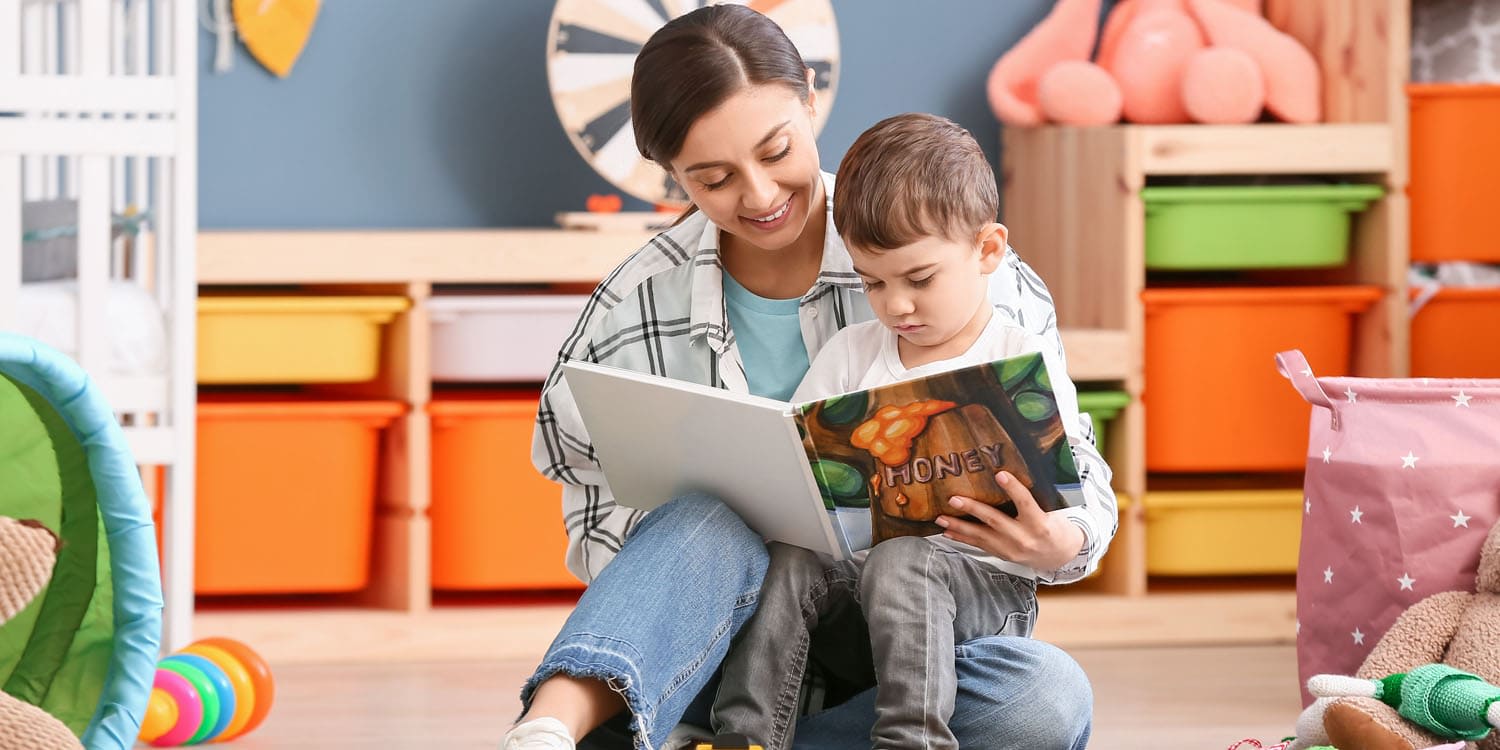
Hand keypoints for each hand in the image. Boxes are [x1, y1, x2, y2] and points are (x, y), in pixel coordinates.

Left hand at [935, 470, 1085, 571]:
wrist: (1058, 555)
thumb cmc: (1054, 527)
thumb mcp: (1051, 512)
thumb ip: (1033, 497)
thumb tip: (1010, 471)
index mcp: (1040, 524)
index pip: (1026, 502)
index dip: (1013, 488)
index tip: (1000, 474)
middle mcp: (1024, 538)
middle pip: (995, 521)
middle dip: (973, 510)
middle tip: (954, 499)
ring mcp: (1011, 549)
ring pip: (982, 537)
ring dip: (959, 527)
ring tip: (941, 518)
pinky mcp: (1002, 555)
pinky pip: (979, 546)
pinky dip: (962, 538)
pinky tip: (948, 531)